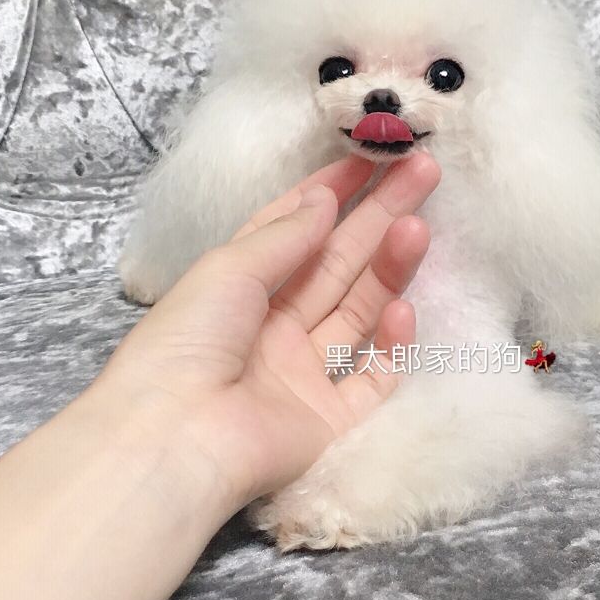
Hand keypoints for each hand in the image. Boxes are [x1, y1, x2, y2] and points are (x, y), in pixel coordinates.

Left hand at [96, 153, 441, 505]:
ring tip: (418, 229)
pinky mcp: (329, 420)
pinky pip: (371, 378)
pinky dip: (391, 346)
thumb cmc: (190, 340)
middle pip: (337, 263)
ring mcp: (302, 373)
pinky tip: (402, 310)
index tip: (370, 159)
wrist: (177, 440)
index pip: (293, 231)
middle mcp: (274, 326)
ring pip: (358, 312)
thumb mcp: (229, 269)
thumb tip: (323, 199)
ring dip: (389, 269)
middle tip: (422, 173)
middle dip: (379, 217)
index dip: (331, 194)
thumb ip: (284, 235)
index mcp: (240, 289)